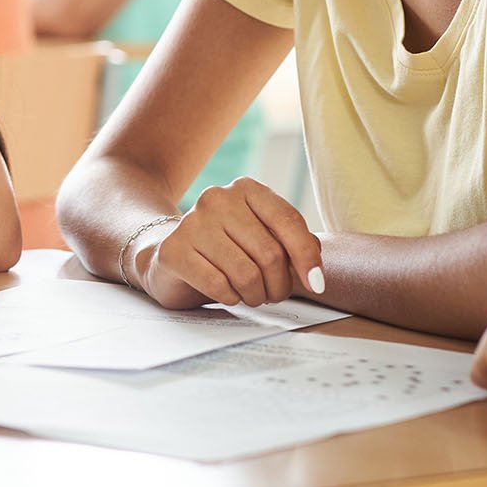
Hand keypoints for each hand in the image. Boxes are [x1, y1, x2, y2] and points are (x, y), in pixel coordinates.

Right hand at [131, 178, 323, 309]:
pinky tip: (228, 293)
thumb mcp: (263, 238)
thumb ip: (294, 245)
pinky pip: (219, 285)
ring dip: (256, 296)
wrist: (169, 255)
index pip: (288, 221)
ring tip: (252, 295)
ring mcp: (192, 222)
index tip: (316, 284)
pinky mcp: (174, 250)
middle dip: (279, 285)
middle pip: (270, 253)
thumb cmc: (227, 249)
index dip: (307, 257)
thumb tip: (316, 274)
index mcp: (247, 189)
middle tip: (273, 294)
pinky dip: (231, 298)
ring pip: (246, 274)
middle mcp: (218, 199)